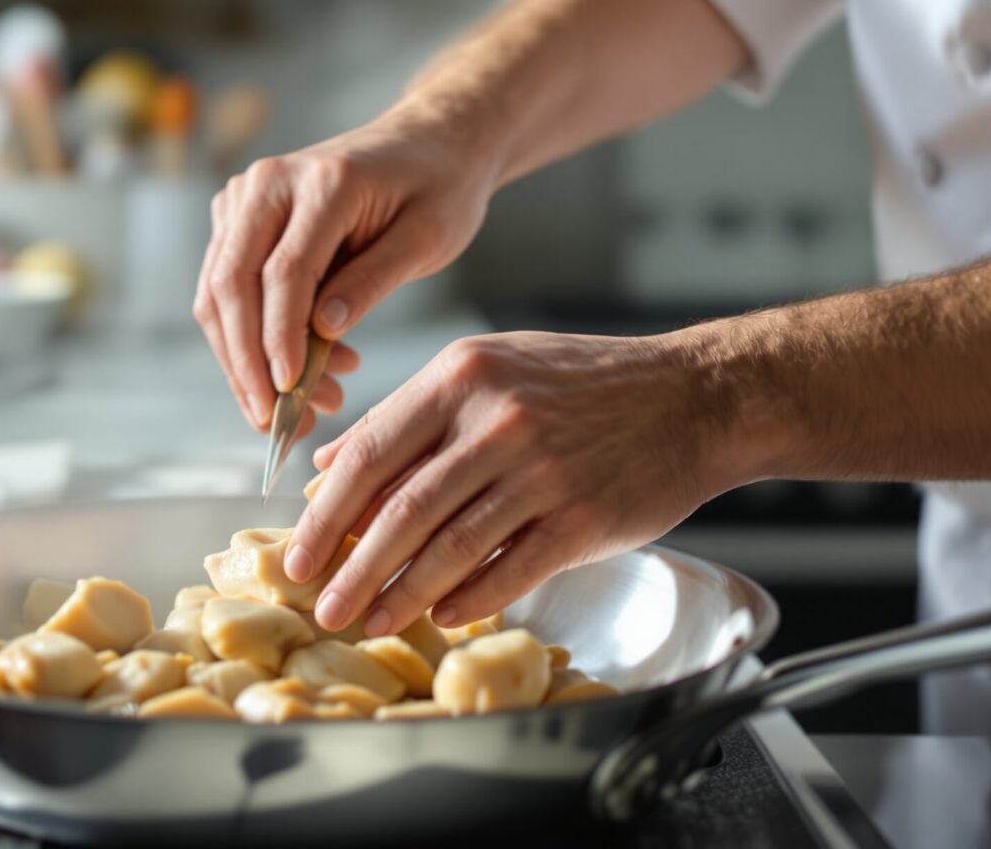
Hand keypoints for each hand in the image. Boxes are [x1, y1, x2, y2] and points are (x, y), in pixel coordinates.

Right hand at [193, 116, 496, 429]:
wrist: (426, 142)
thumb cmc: (437, 187)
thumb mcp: (429, 236)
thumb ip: (374, 280)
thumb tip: (323, 332)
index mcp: (322, 180)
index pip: (282, 273)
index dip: (280, 341)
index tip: (291, 396)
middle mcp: (267, 181)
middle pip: (232, 285)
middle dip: (247, 365)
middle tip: (279, 425)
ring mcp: (243, 196)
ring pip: (217, 293)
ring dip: (245, 360)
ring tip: (303, 407)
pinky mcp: (236, 216)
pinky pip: (225, 287)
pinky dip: (250, 338)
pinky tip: (302, 369)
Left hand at [286, 329, 760, 635]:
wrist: (694, 396)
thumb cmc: (583, 382)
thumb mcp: (489, 369)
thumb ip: (409, 416)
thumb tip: (331, 463)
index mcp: (462, 377)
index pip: (372, 452)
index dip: (327, 513)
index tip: (296, 553)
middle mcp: (497, 421)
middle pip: (401, 510)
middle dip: (352, 568)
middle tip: (322, 607)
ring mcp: (542, 471)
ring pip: (450, 547)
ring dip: (403, 595)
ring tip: (370, 621)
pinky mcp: (583, 518)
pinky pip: (510, 570)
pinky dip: (471, 599)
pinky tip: (444, 618)